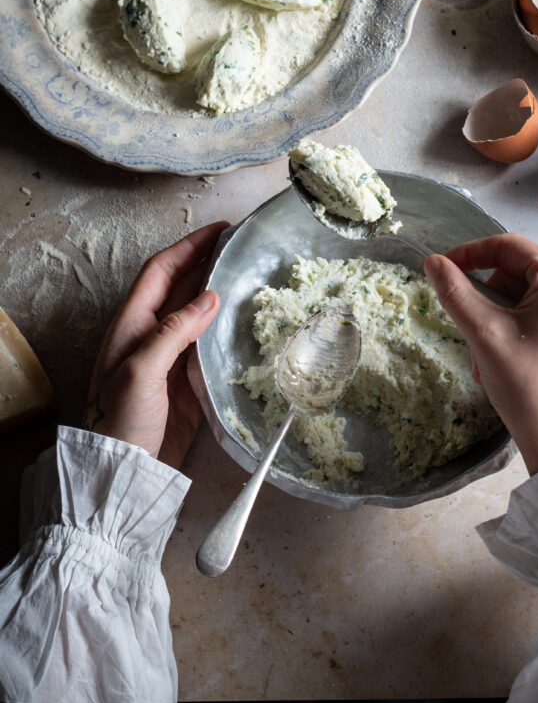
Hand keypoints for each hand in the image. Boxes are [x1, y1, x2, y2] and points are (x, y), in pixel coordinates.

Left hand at [83, 221, 226, 469]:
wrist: (123, 472)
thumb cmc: (120, 419)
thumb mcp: (141, 370)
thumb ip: (173, 331)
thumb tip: (210, 296)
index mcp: (132, 325)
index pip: (161, 272)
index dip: (188, 247)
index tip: (220, 230)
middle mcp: (151, 335)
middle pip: (181, 287)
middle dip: (208, 262)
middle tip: (242, 248)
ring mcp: (170, 358)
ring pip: (198, 314)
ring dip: (220, 293)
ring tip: (251, 277)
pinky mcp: (188, 382)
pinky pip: (209, 345)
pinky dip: (227, 329)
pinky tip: (247, 323)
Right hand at [424, 233, 537, 475]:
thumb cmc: (528, 387)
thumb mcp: (484, 333)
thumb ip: (455, 292)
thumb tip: (433, 264)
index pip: (507, 246)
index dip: (468, 253)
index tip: (440, 268)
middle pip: (516, 272)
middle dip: (484, 298)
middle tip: (465, 328)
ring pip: (524, 295)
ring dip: (496, 318)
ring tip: (484, 356)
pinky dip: (514, 328)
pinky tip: (501, 359)